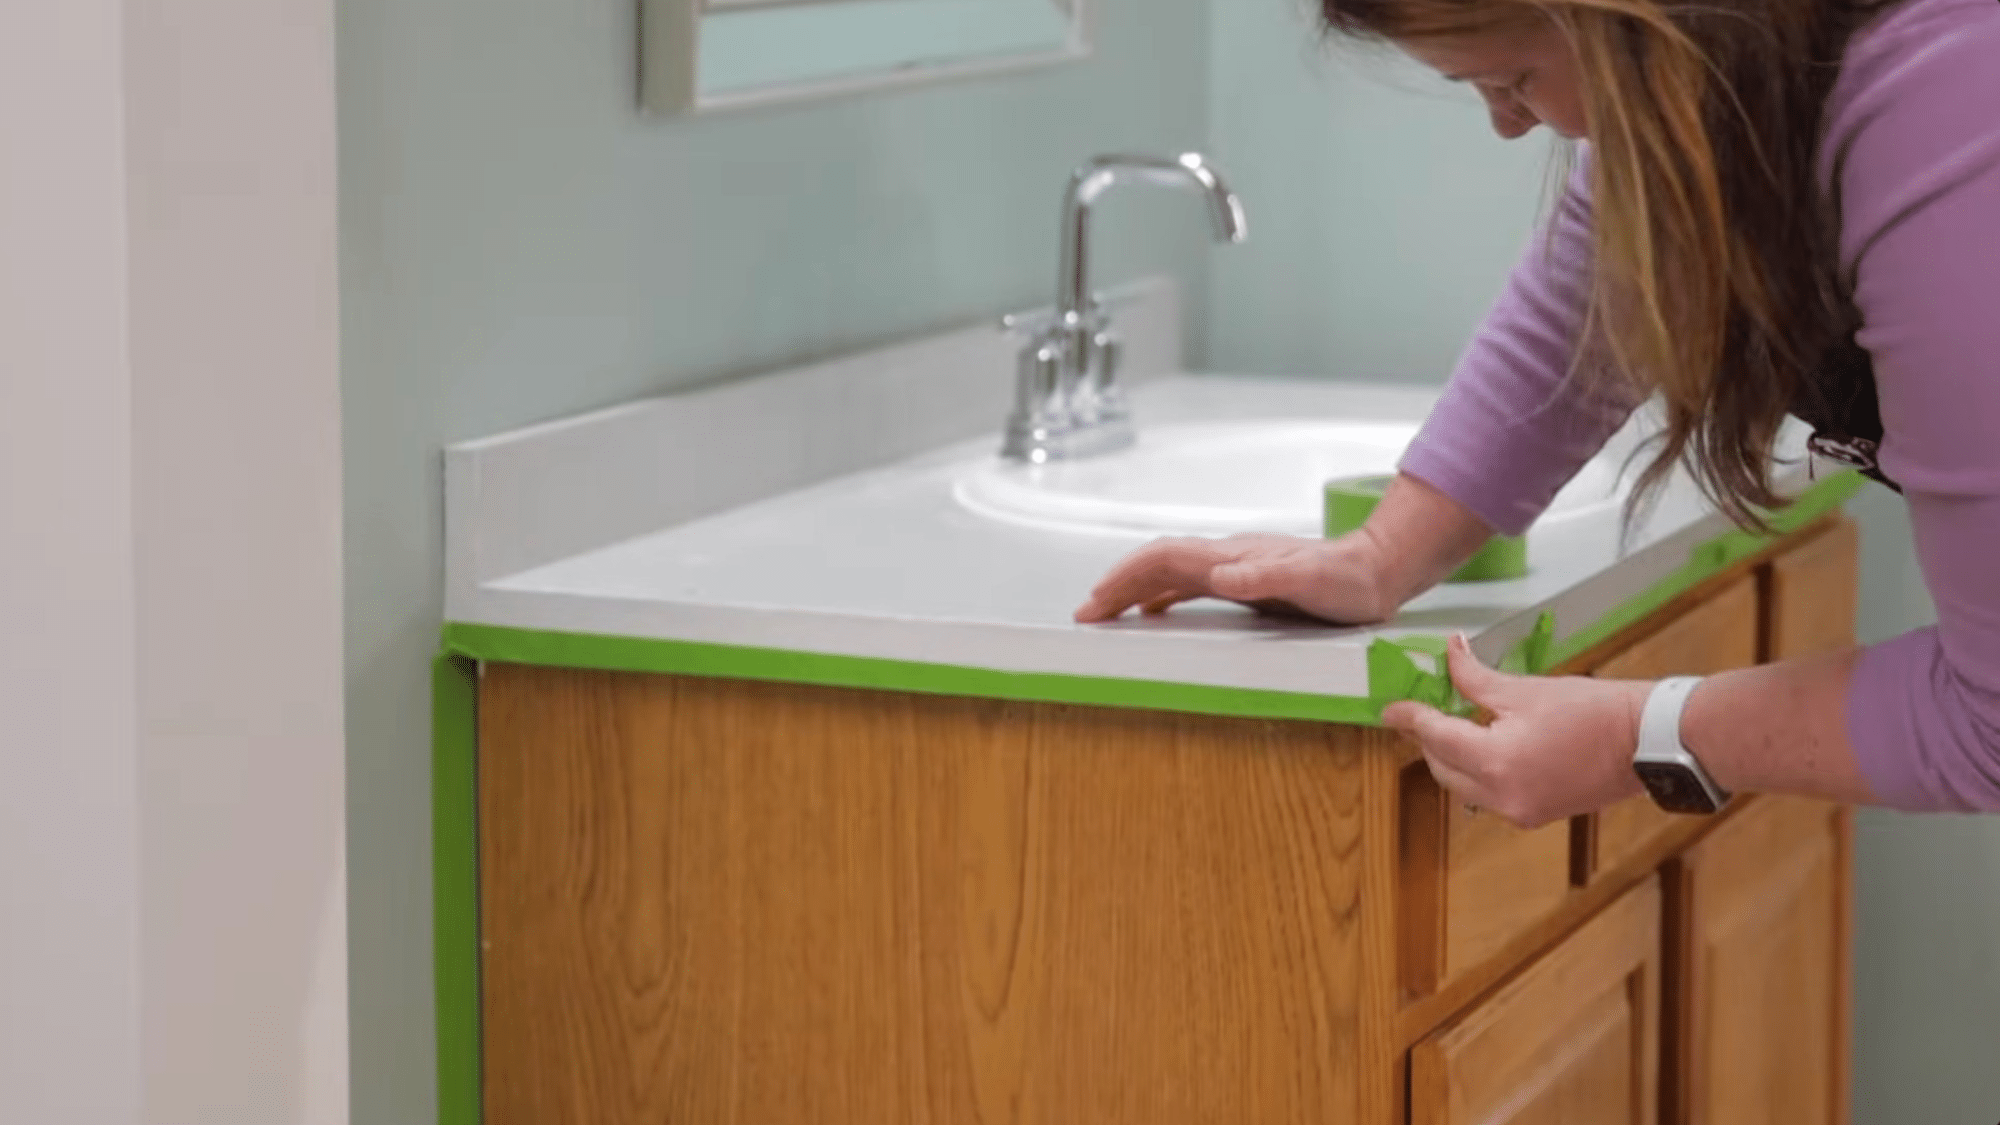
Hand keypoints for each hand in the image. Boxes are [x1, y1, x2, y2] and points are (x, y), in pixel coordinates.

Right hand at [1074, 532, 1394, 624]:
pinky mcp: (1245, 582)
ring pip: (1169, 574)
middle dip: (1117, 584)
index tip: (1098, 601)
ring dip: (1134, 591)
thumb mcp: (1312, 580)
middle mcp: (1228, 557)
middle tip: (1085, 614)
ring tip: (1105, 614)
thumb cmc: (1348, 580)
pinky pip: (1189, 587)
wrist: (1378, 570)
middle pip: (1158, 564)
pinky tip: (1153, 614)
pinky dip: (1161, 598)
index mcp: (1234, 555)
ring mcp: (1235, 568)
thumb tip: (1220, 576)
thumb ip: (1267, 575)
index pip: (1165, 558)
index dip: (1127, 576)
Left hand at [1382, 634, 1652, 827]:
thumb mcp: (1523, 690)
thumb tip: (1449, 652)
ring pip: (1462, 785)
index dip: (1410, 718)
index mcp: (1495, 761)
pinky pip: (1487, 795)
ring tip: (1453, 725)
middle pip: (1442, 767)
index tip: (1390, 710)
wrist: (1644, 742)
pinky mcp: (1533, 816)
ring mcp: (1517, 811)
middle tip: (1421, 711)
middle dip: (1429, 739)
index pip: (1435, 737)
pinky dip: (1478, 773)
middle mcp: (1501, 795)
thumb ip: (1474, 678)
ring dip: (1452, 758)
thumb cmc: (1591, 711)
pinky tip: (1484, 746)